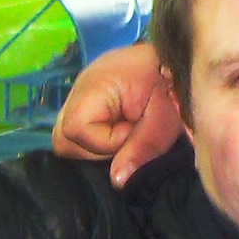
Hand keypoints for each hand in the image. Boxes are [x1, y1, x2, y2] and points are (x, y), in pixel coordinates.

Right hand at [52, 41, 182, 186]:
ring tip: (125, 133)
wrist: (176, 58)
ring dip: (96, 147)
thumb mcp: (165, 117)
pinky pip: (76, 134)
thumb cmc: (172, 82)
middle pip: (63, 139)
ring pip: (66, 140)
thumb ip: (143, 147)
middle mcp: (76, 91)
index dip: (104, 142)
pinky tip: (117, 132)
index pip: (75, 129)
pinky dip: (96, 140)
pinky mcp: (83, 105)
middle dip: (98, 150)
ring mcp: (77, 98)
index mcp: (93, 86)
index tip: (132, 132)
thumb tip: (117, 181)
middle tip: (129, 135)